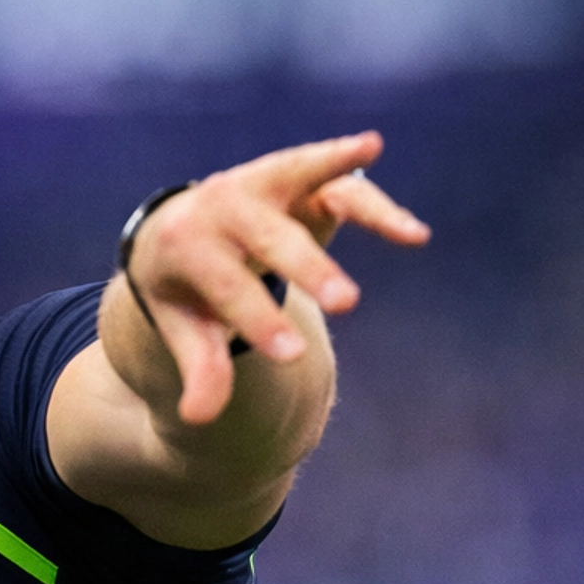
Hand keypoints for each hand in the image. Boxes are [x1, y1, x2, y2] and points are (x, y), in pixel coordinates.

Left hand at [124, 131, 428, 423]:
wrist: (173, 228)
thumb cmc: (186, 290)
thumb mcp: (186, 327)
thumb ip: (201, 368)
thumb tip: (197, 419)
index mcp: (186, 246)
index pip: (226, 286)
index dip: (258, 321)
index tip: (293, 356)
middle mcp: (222, 205)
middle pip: (269, 236)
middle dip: (310, 268)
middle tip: (346, 305)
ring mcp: (259, 182)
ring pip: (308, 186)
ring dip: (363, 210)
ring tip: (411, 235)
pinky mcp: (292, 173)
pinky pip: (330, 170)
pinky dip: (354, 164)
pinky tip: (391, 179)